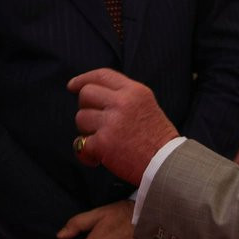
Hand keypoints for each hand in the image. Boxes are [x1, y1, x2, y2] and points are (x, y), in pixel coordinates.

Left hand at [68, 69, 178, 184]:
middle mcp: (122, 103)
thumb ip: (123, 96)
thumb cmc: (157, 138)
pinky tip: (96, 158)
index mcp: (134, 91)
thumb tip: (94, 93)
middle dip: (85, 107)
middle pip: (86, 94)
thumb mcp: (146, 104)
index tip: (73, 85)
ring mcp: (111, 122)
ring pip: (80, 118)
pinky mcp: (104, 143)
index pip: (102, 75)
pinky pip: (80, 143)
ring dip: (86, 131)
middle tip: (96, 121)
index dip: (83, 79)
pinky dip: (85, 153)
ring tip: (103, 140)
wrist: (166, 163)